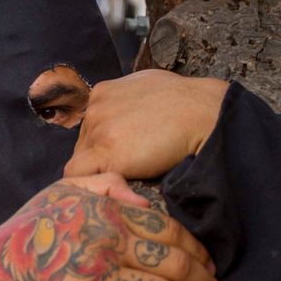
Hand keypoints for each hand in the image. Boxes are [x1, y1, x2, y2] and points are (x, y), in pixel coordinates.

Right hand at [0, 173, 225, 280]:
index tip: (211, 269)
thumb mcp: (63, 191)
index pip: (170, 231)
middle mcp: (109, 244)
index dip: (199, 252)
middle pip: (176, 266)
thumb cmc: (30, 229)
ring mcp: (98, 279)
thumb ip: (105, 185)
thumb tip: (142, 199)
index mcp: (108, 213)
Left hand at [65, 70, 227, 179]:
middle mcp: (95, 109)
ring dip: (96, 173)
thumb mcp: (146, 87)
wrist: (202, 114)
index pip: (88, 126)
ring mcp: (98, 130)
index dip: (100, 144)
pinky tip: (105, 192)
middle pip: (82, 144)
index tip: (117, 156)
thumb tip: (126, 113)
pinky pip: (78, 175)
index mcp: (102, 93)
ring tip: (119, 181)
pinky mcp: (106, 152)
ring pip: (80, 161)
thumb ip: (127, 100)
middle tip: (121, 172)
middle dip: (97, 159)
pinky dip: (90, 185)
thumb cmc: (185, 102)